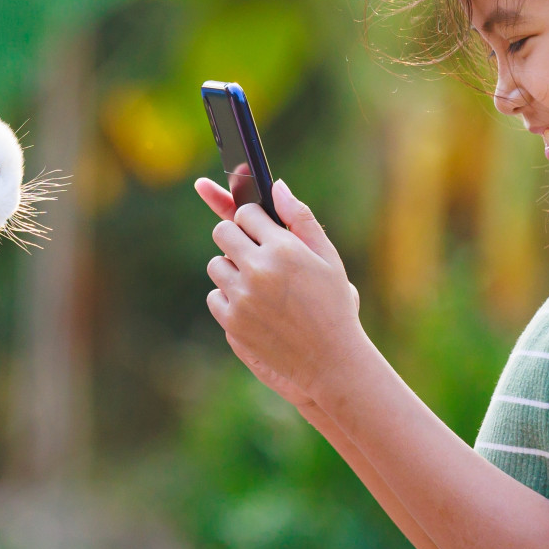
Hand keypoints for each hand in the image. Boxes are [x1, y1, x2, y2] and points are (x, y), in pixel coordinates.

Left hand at [196, 176, 366, 406]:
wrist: (330, 362)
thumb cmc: (334, 306)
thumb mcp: (328, 258)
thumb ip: (301, 219)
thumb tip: (276, 185)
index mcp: (283, 248)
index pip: (245, 212)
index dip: (253, 220)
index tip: (261, 229)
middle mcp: (259, 270)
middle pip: (222, 233)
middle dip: (235, 237)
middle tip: (254, 253)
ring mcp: (242, 297)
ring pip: (216, 265)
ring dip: (232, 269)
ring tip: (260, 285)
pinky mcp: (232, 322)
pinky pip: (214, 297)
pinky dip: (229, 299)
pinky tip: (255, 308)